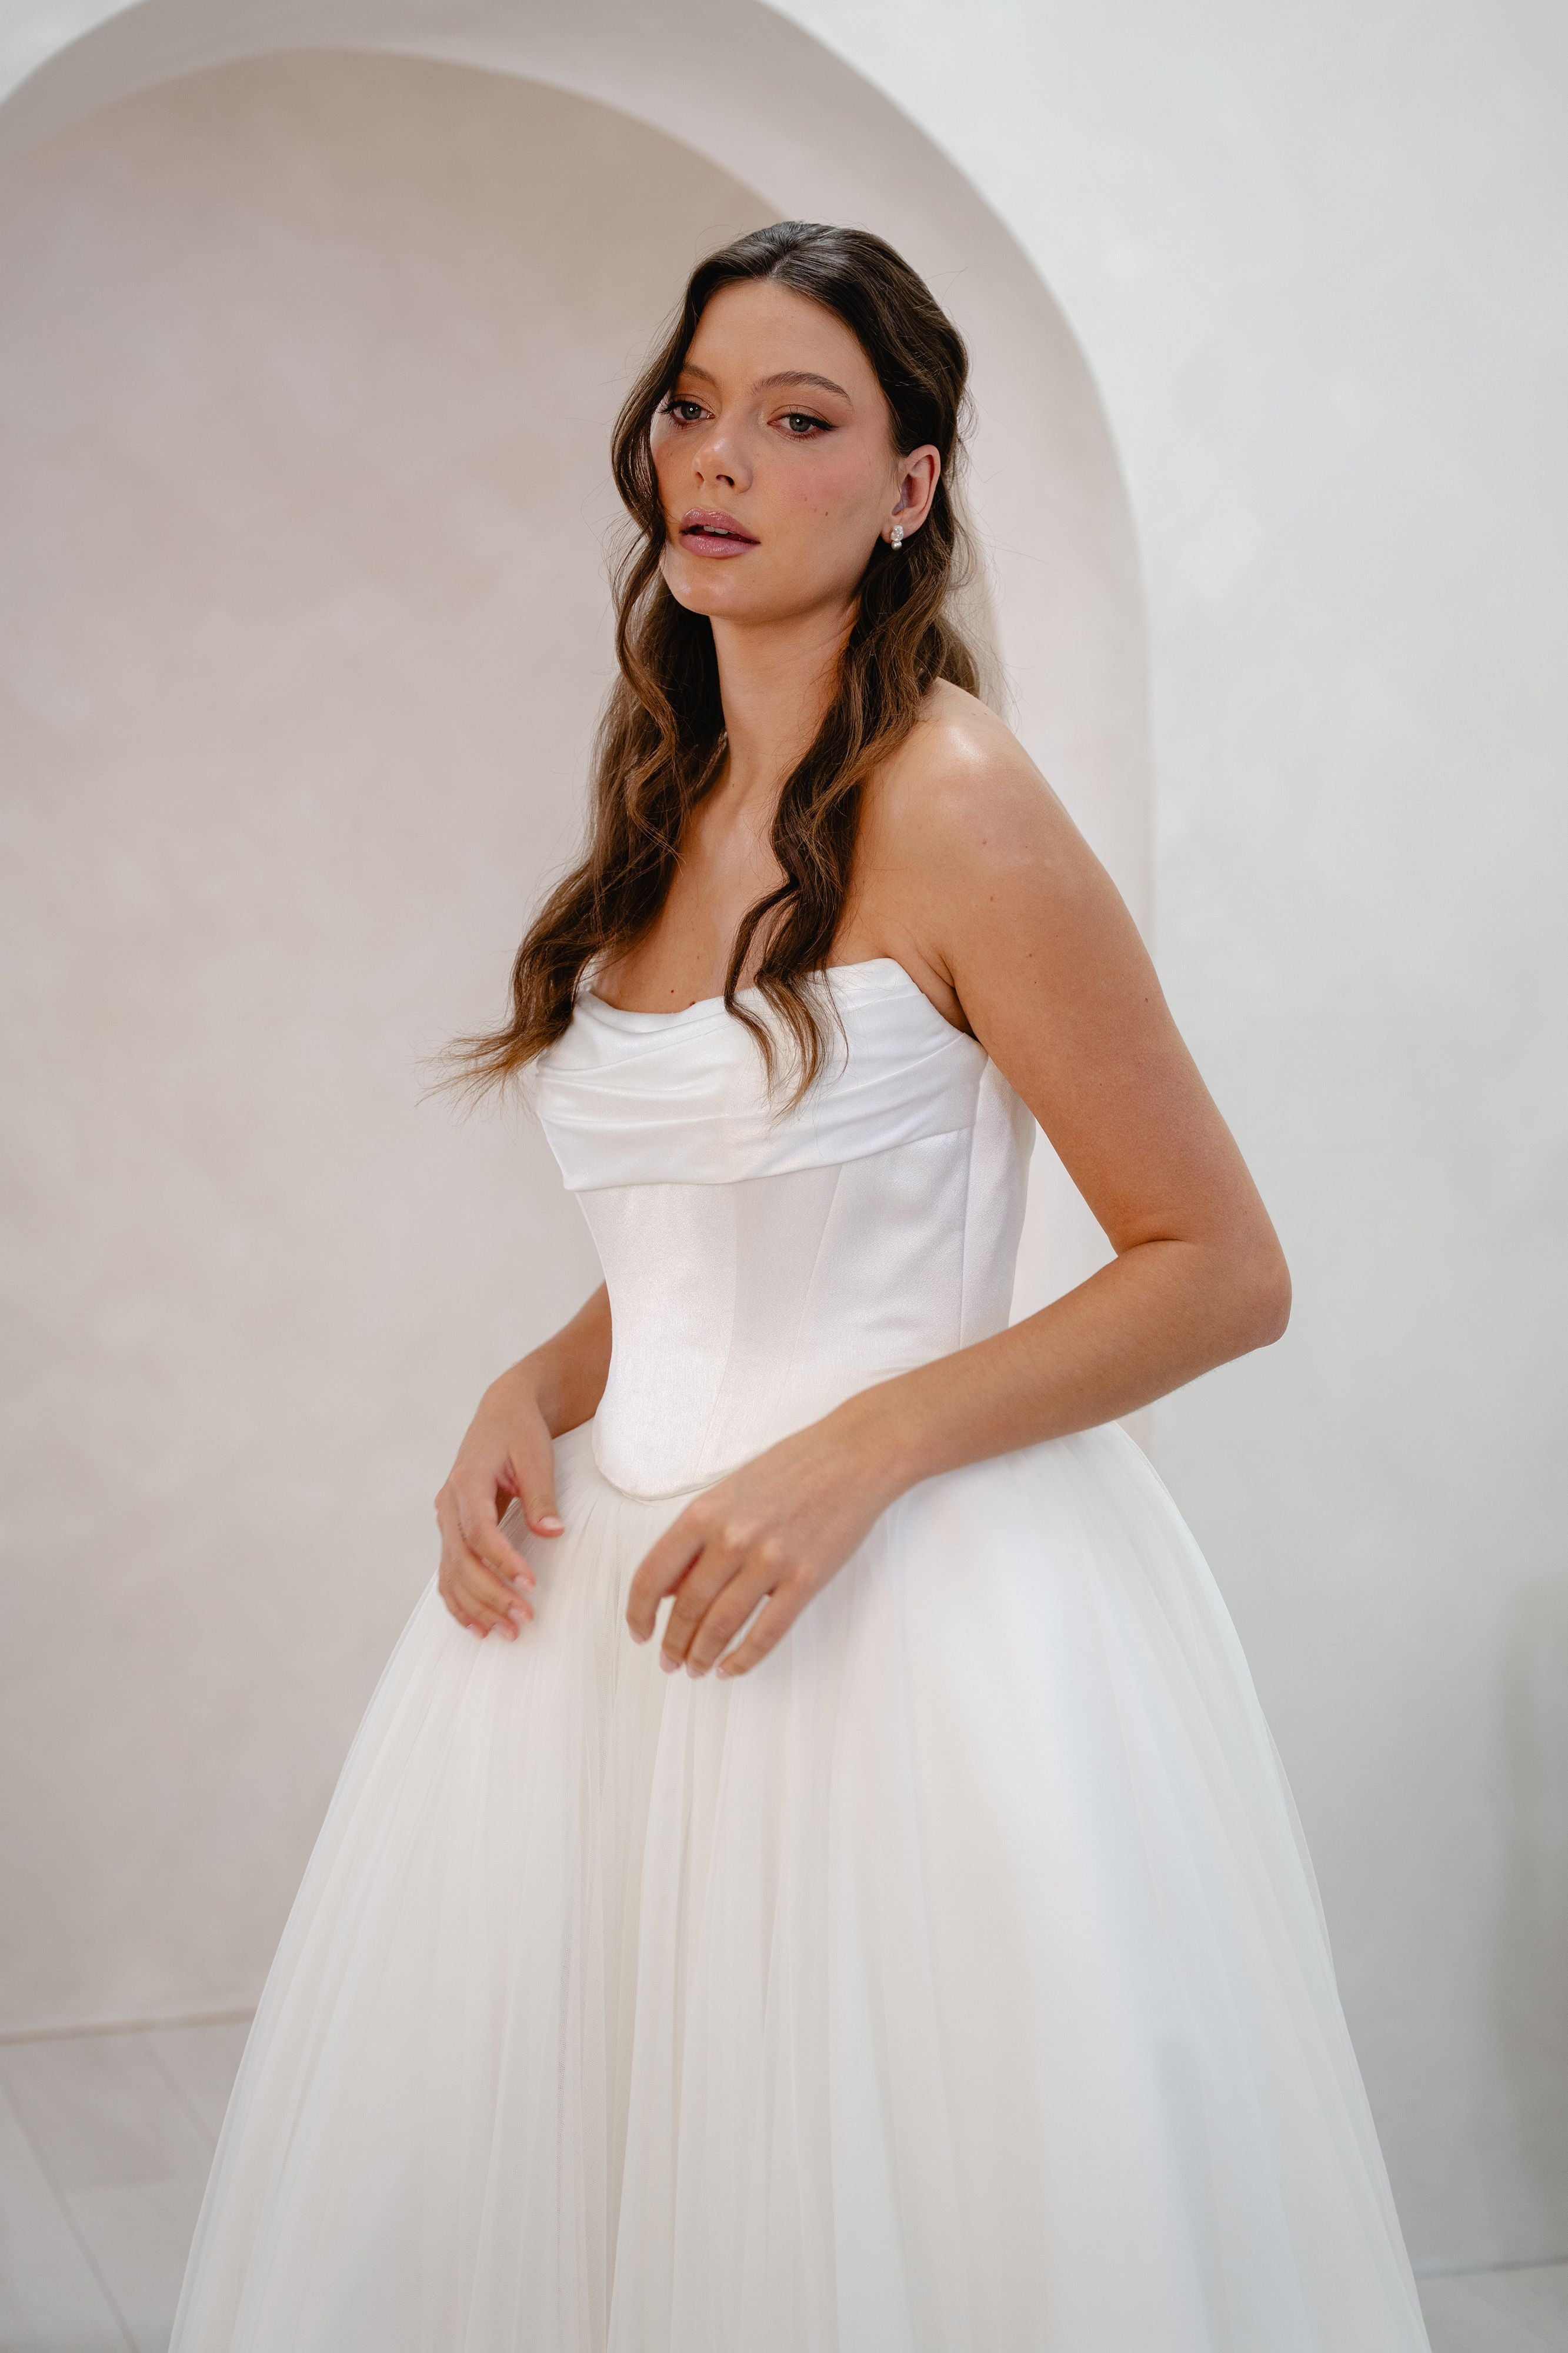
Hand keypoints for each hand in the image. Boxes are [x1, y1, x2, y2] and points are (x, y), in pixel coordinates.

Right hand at [435, 1362, 562, 1640]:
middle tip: (523, 1619)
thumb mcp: (536, 1455)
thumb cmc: (520, 1431)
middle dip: (490, 1594)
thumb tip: (552, 1531)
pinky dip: (459, 1602)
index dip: (501, 1561)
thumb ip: (541, 1494)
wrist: (501, 1414)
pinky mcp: (453, 1531)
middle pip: (461, 1559)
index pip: (478, 1531)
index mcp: (466, 1481)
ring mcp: (446, 1520)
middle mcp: (448, 1504)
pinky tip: (478, 1627)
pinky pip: (449, 1573)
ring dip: (477, 1606)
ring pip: (452, 1572)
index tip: (529, 1584)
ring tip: (507, 1632)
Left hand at [624, 1403, 900, 1679]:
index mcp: (704, 1513)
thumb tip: (669, 1587)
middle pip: (687, 1608)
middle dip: (673, 1643)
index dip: (639, 1611)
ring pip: (722, 1625)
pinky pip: (767, 1632)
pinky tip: (731, 1668)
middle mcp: (731, 1538)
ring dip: (703, 1655)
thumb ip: (696, 1537)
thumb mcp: (729, 1490)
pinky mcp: (805, 1579)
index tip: (639, 1632)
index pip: (653, 1574)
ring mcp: (769, 1560)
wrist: (853, 1456)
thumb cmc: (792, 1467)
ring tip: (696, 1669)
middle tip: (669, 1662)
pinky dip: (744, 1658)